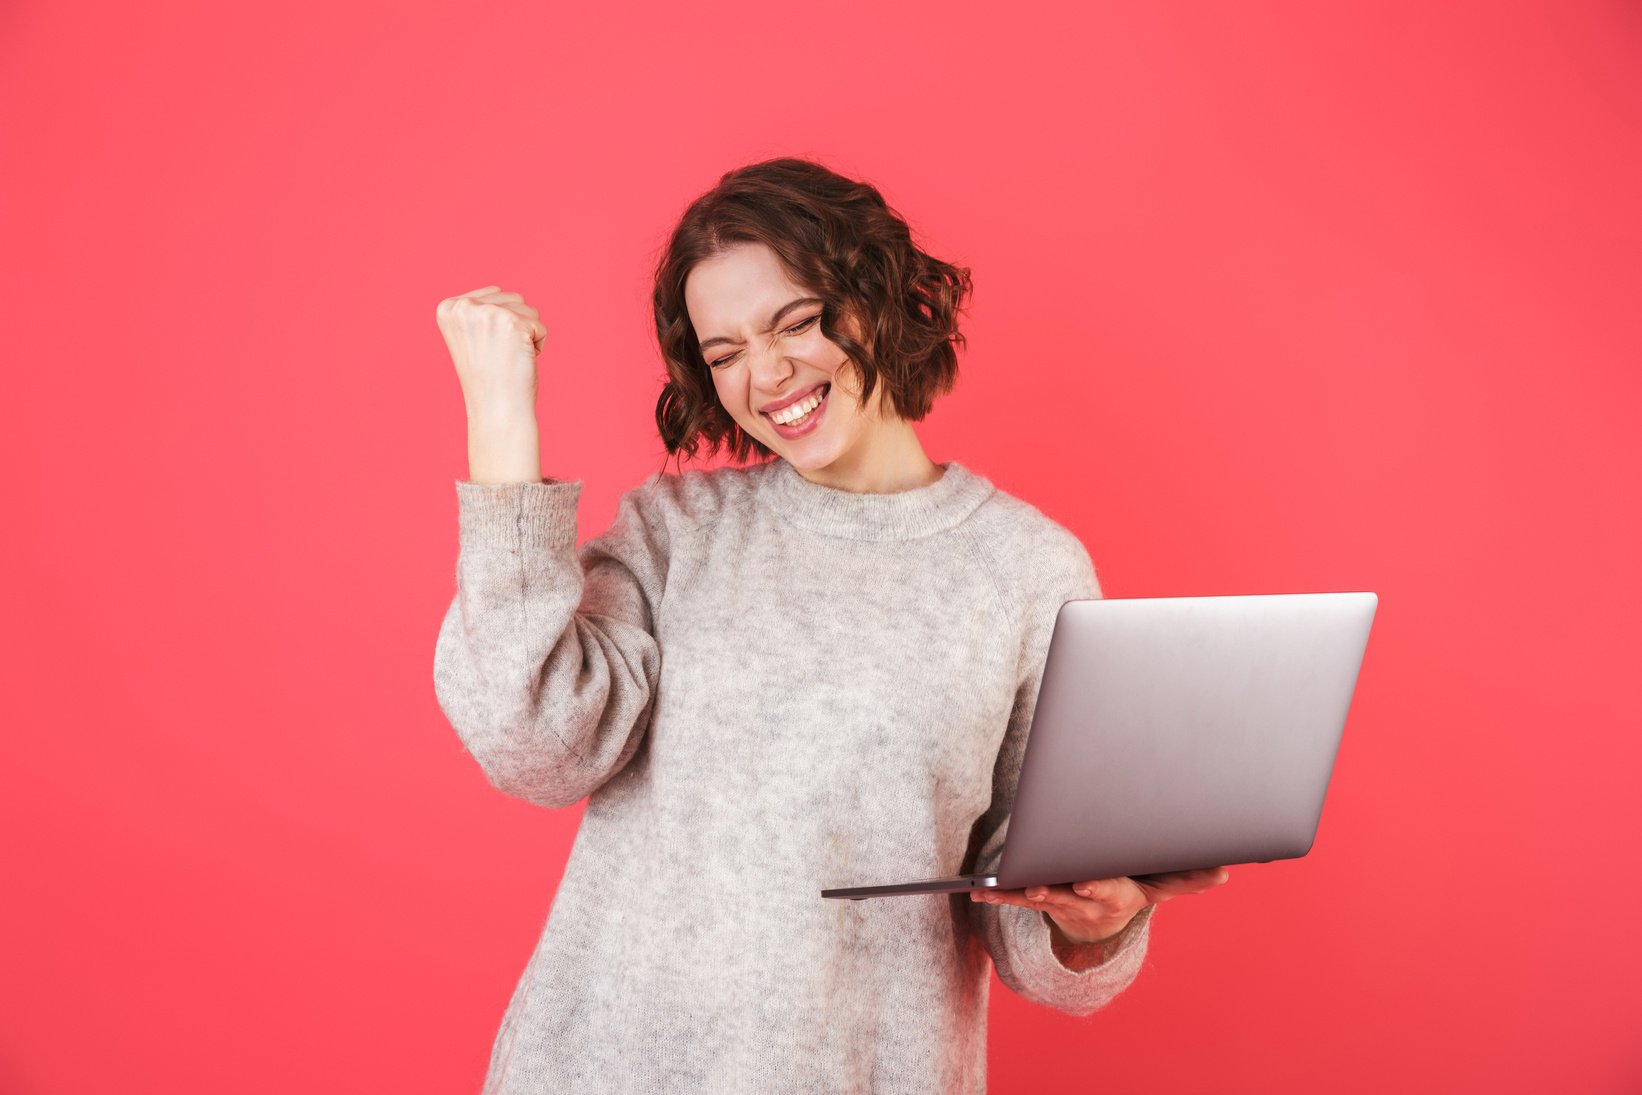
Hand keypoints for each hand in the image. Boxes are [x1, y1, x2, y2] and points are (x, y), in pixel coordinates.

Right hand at [436, 284, 546, 420]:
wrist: (496, 410)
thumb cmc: (488, 378)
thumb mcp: (471, 337)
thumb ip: (478, 312)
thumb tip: (499, 292)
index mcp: (448, 308)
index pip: (494, 295)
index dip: (499, 325)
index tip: (486, 348)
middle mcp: (464, 307)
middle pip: (514, 299)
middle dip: (516, 328)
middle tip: (499, 356)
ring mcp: (488, 314)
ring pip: (529, 310)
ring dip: (527, 335)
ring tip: (508, 358)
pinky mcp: (513, 324)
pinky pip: (541, 327)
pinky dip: (538, 345)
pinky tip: (520, 362)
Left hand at [970, 866, 1230, 944]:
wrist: (1099, 919)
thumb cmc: (1132, 888)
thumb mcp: (1162, 885)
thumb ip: (1189, 878)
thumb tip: (1225, 873)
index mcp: (1114, 895)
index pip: (1104, 891)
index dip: (1093, 888)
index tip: (1082, 884)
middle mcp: (1083, 901)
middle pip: (1065, 895)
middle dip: (1051, 890)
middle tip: (1036, 887)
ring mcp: (1057, 901)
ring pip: (1037, 895)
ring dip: (1019, 889)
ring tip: (997, 885)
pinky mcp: (1036, 895)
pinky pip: (1014, 895)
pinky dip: (996, 892)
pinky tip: (977, 889)